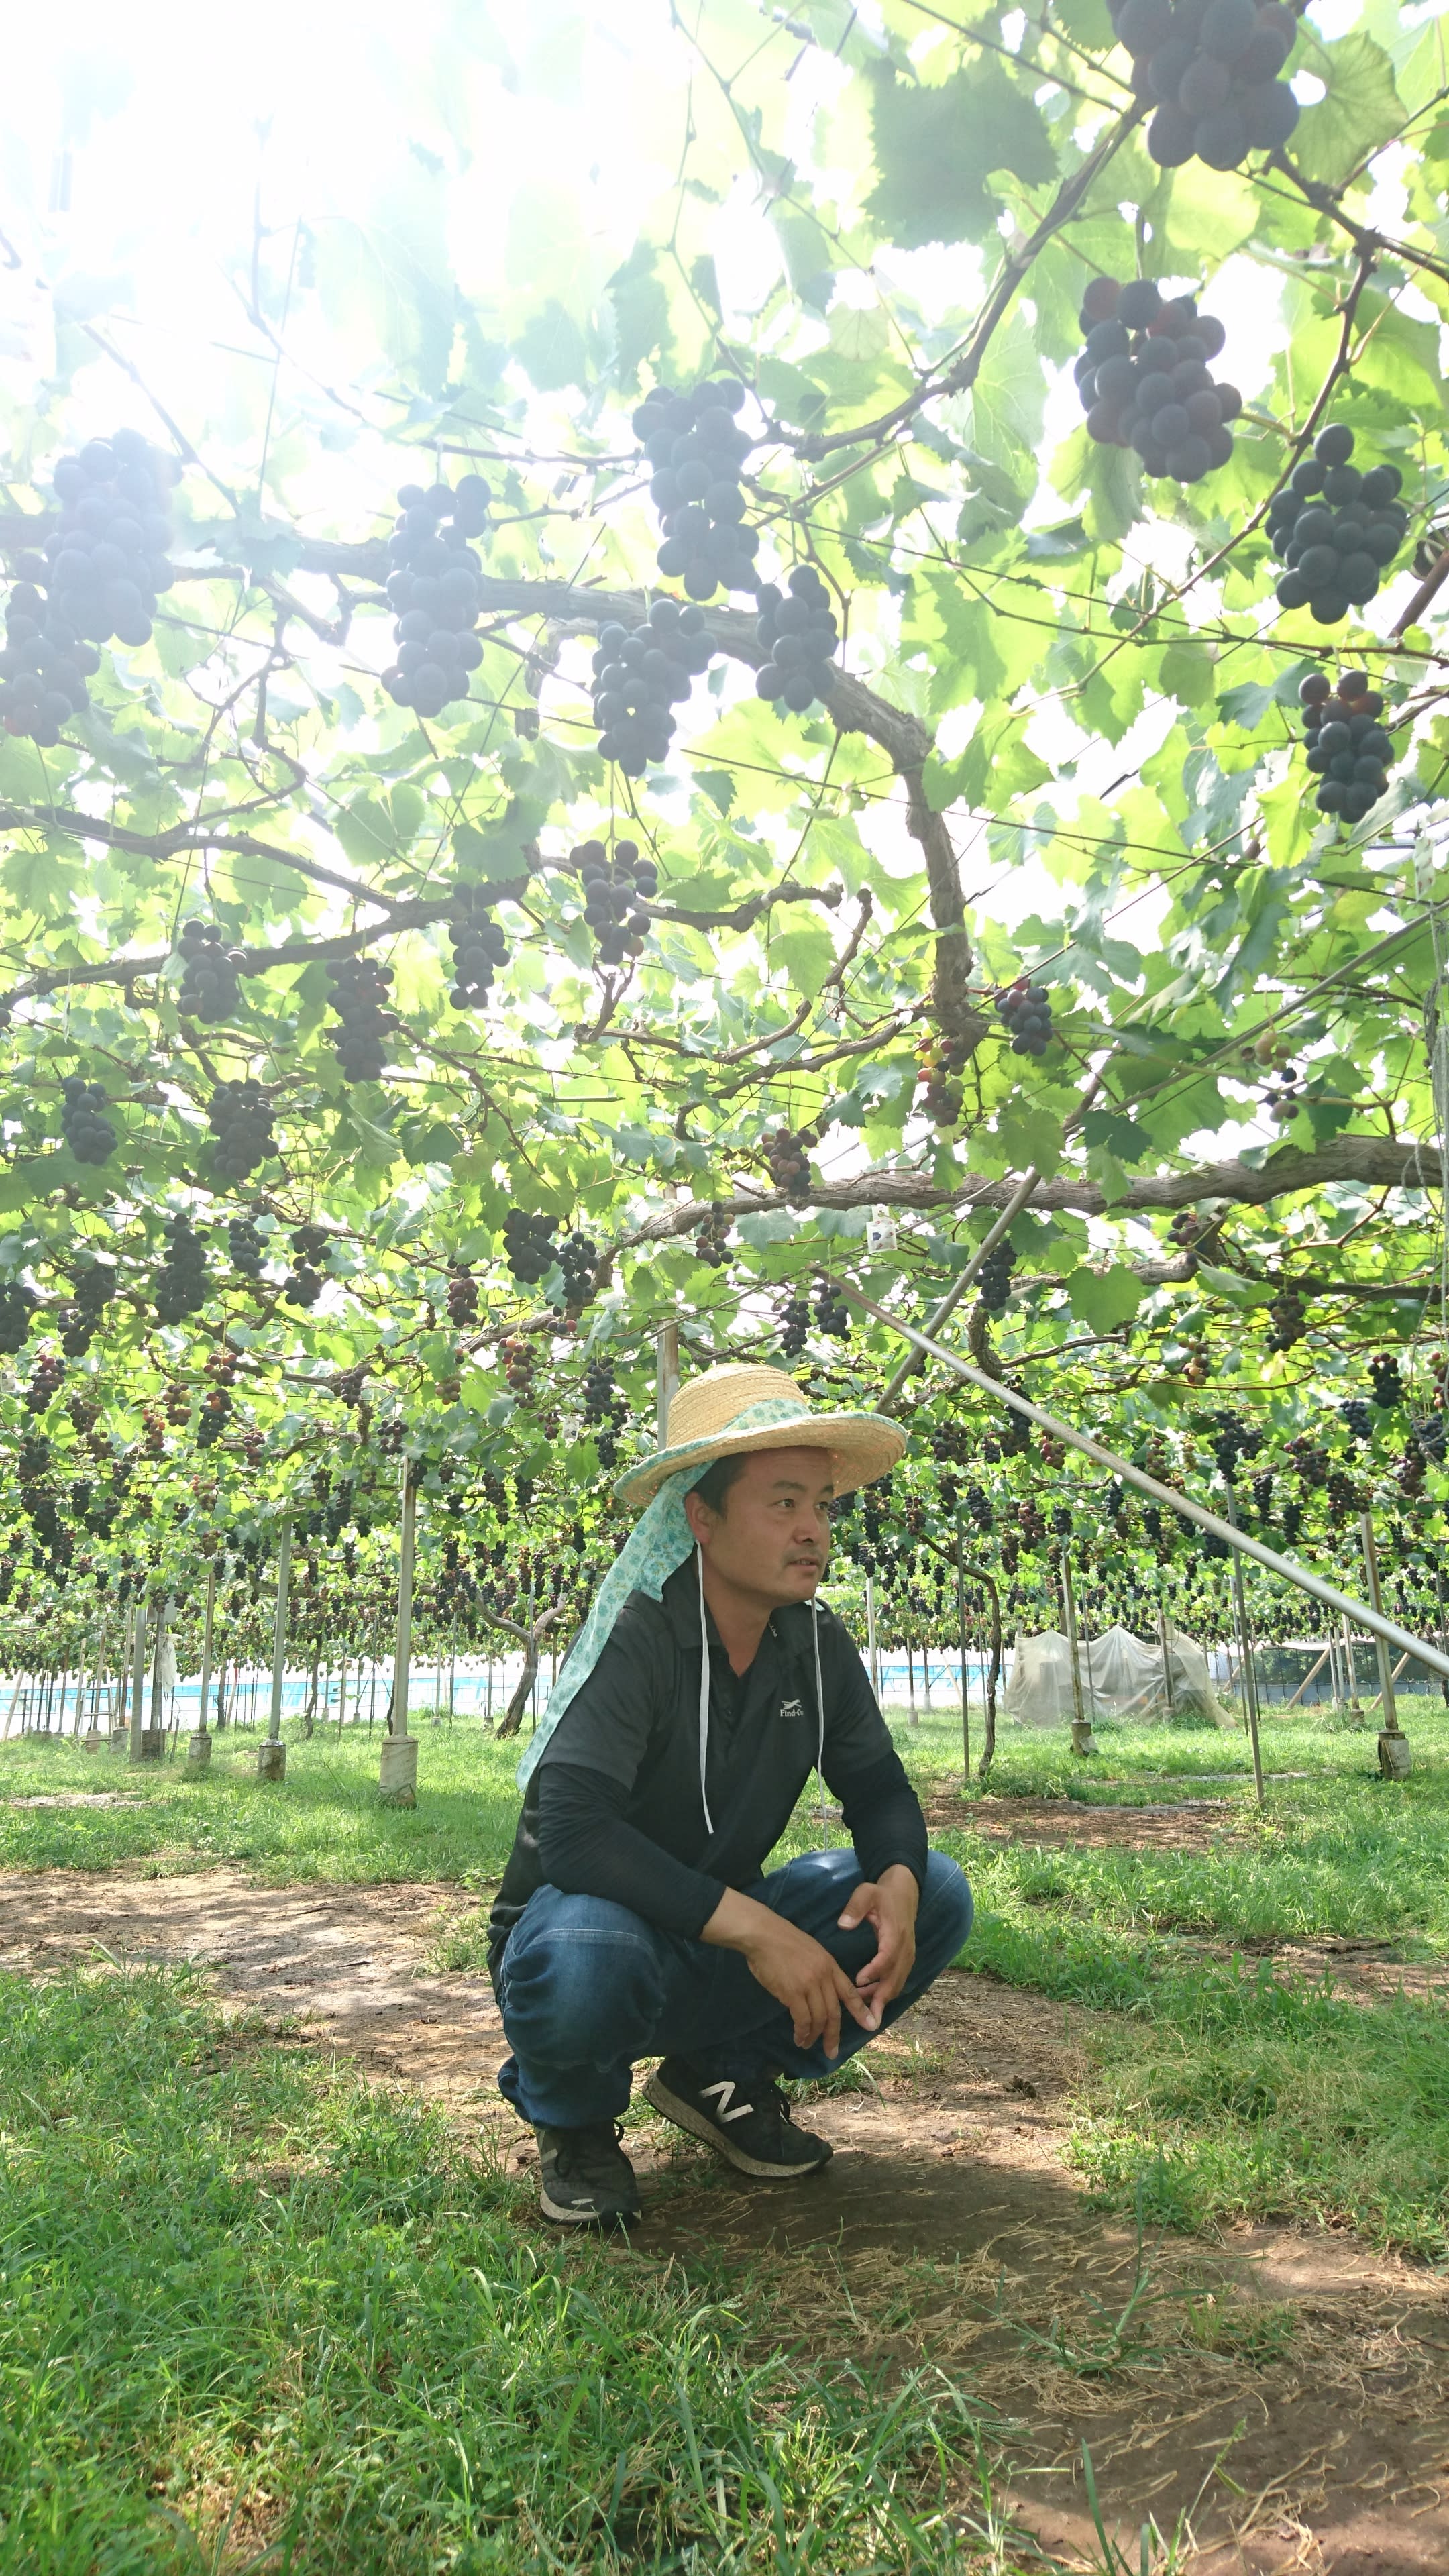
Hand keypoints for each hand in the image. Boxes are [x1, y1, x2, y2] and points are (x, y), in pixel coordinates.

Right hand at [701, 1888, 876, 2059]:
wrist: (763, 1934)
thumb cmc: (781, 1941)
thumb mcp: (810, 1951)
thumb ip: (818, 1972)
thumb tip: (817, 1993)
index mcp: (830, 1965)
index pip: (849, 1992)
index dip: (860, 2011)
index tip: (870, 2026)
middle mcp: (824, 1976)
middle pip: (834, 2012)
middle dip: (834, 2035)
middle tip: (832, 2051)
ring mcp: (809, 1984)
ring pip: (819, 2019)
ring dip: (814, 2036)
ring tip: (807, 2044)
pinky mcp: (793, 1992)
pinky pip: (802, 2019)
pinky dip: (802, 2032)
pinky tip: (798, 2037)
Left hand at [838, 1864, 918, 2020]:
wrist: (904, 1893)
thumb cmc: (881, 1894)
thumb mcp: (866, 1892)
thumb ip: (855, 1907)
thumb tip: (842, 1925)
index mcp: (896, 1931)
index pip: (888, 1956)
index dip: (875, 1971)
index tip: (859, 1982)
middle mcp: (906, 1947)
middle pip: (896, 1978)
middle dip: (882, 1998)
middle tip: (866, 2016)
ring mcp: (908, 1955)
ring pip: (897, 1983)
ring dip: (882, 1998)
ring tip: (862, 2011)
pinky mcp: (906, 1959)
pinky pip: (897, 1980)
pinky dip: (885, 1992)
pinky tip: (868, 1999)